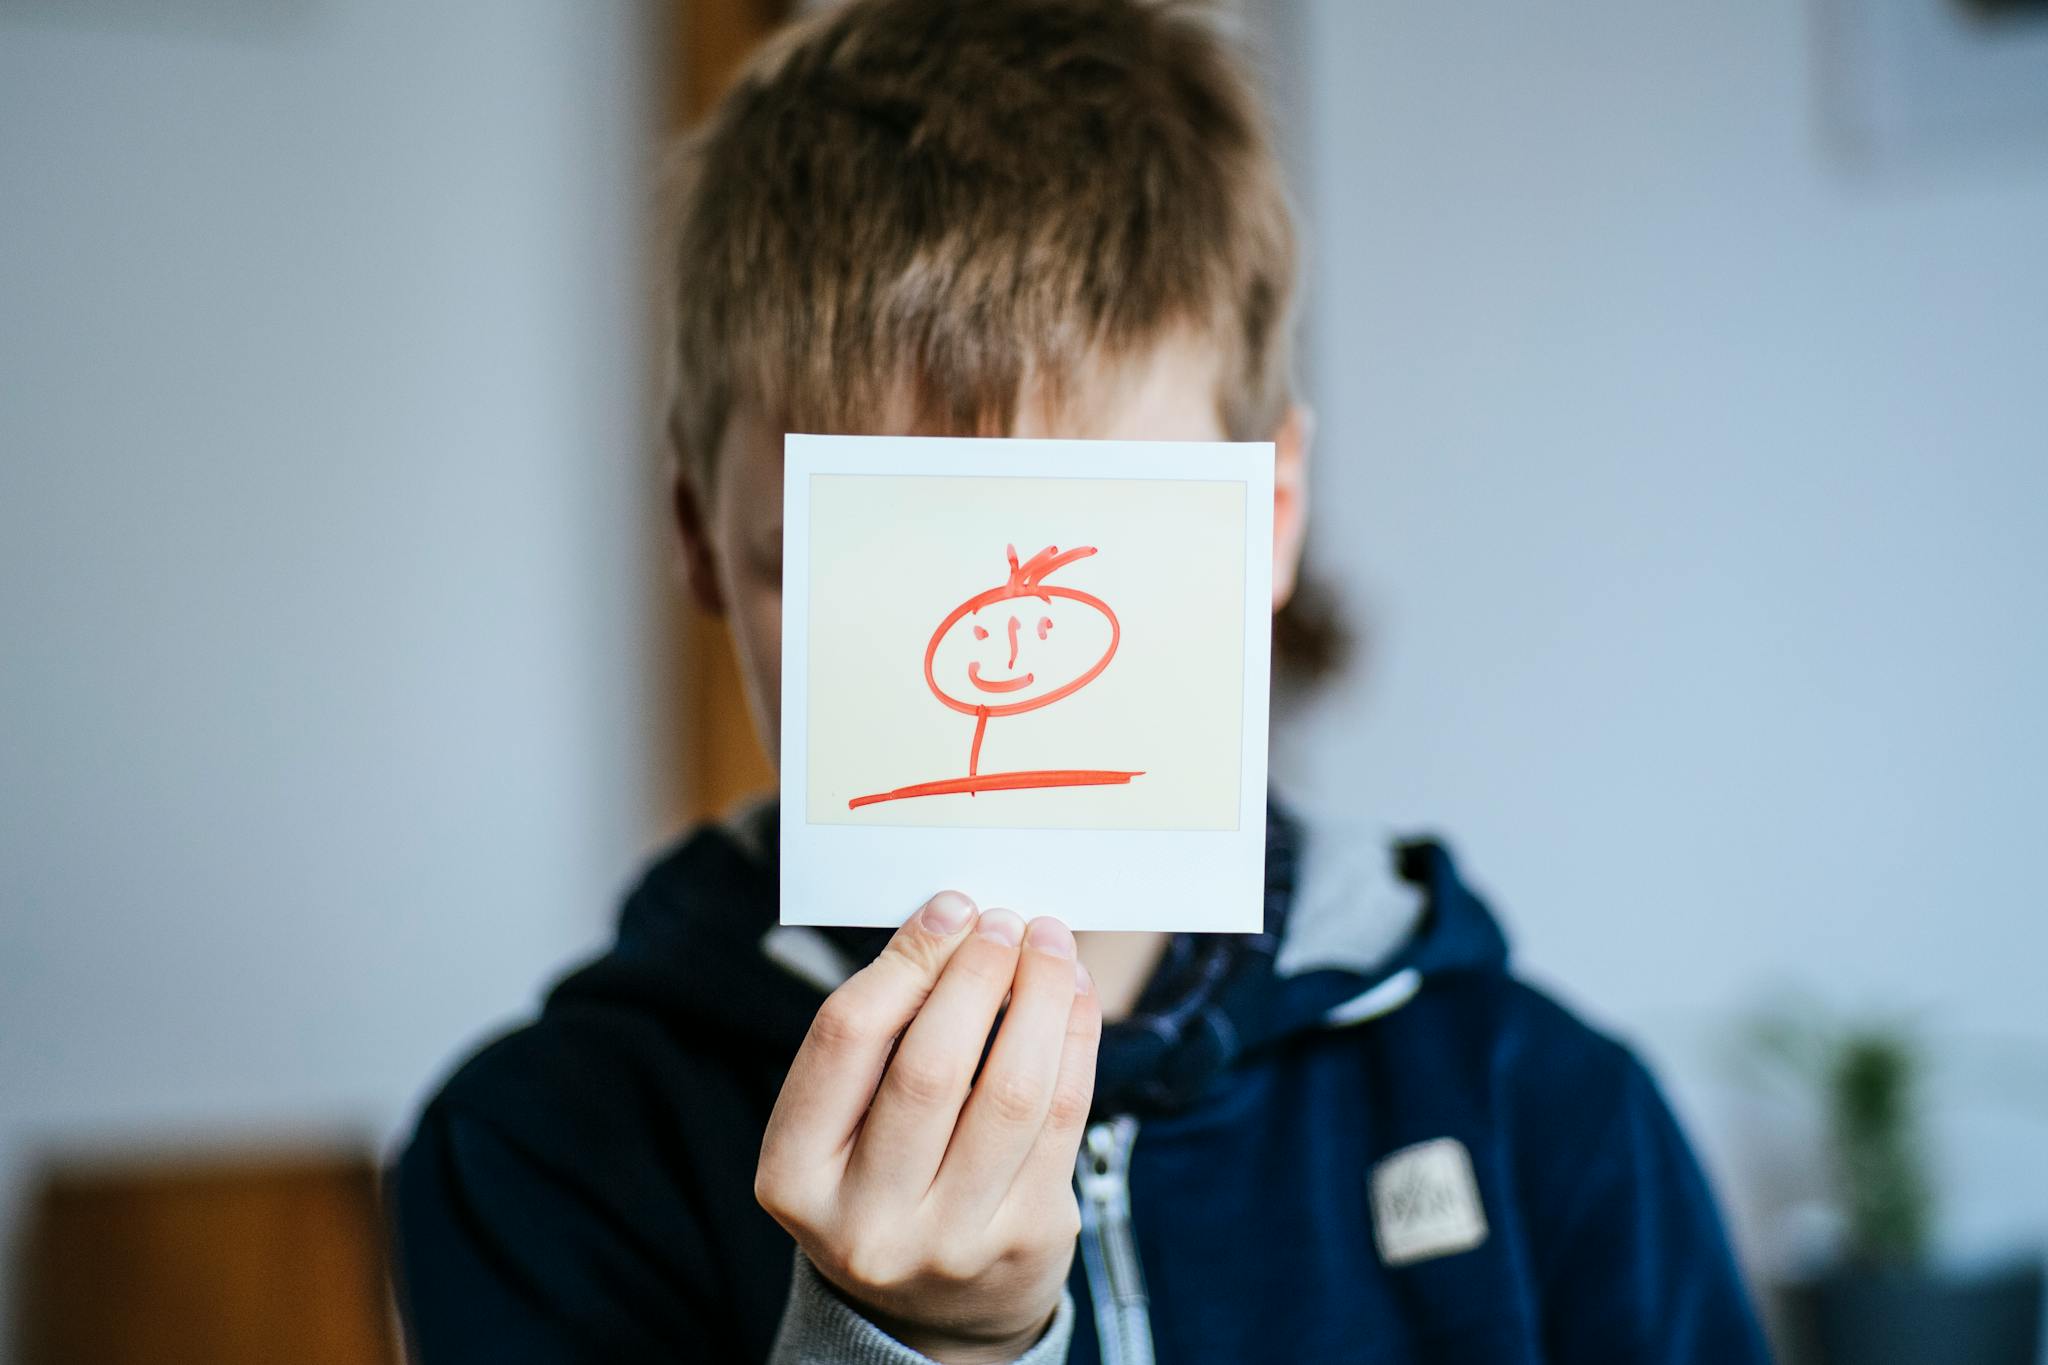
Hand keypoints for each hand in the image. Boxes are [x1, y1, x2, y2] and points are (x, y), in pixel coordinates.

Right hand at [756, 892, 1100, 1364]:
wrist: (933, 1310)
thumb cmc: (882, 1177)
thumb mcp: (841, 1123)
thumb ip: (879, 1033)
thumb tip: (954, 920)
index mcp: (792, 1174)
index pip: (846, 1039)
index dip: (905, 960)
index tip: (949, 907)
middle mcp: (864, 1221)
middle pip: (931, 1066)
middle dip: (977, 974)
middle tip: (1006, 920)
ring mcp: (949, 1242)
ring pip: (1012, 1092)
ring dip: (1039, 998)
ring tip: (1049, 944)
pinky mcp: (1025, 1241)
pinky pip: (1063, 1120)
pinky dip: (1076, 1041)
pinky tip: (1073, 996)